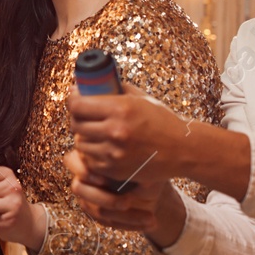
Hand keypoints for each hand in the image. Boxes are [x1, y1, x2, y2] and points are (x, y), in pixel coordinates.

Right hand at [64, 150, 186, 247]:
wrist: (153, 187)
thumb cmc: (148, 168)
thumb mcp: (146, 164)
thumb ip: (135, 164)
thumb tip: (136, 170)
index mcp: (90, 157)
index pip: (73, 161)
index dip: (85, 171)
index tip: (103, 180)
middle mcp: (84, 177)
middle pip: (79, 189)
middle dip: (104, 198)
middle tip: (127, 203)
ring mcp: (88, 196)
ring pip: (96, 210)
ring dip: (125, 217)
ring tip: (150, 218)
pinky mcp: (97, 213)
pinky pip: (108, 222)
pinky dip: (129, 225)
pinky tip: (149, 223)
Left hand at [67, 86, 190, 186]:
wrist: (182, 149)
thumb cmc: (162, 120)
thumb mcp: (141, 98)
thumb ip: (116, 90)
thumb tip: (92, 84)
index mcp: (120, 109)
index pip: (78, 104)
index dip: (72, 99)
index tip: (74, 96)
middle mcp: (115, 131)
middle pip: (76, 124)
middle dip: (76, 117)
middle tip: (82, 114)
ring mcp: (114, 153)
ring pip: (80, 144)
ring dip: (83, 137)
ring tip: (93, 132)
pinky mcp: (115, 170)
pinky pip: (90, 161)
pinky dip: (91, 154)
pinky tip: (100, 147)